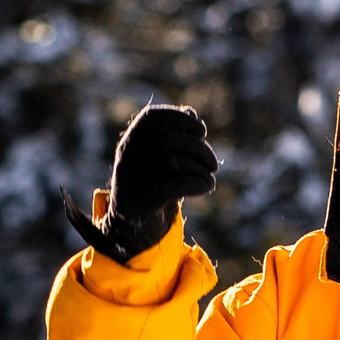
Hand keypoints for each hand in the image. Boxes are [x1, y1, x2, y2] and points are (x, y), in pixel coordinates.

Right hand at [64, 104, 217, 262]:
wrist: (132, 227)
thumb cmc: (153, 185)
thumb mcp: (161, 159)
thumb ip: (174, 135)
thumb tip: (190, 113)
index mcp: (130, 141)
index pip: (151, 116)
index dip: (178, 118)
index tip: (201, 131)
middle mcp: (126, 156)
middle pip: (169, 140)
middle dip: (199, 149)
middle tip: (213, 163)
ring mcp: (131, 178)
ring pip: (174, 162)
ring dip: (201, 168)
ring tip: (210, 175)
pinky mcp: (141, 200)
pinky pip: (175, 185)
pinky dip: (198, 183)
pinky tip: (208, 186)